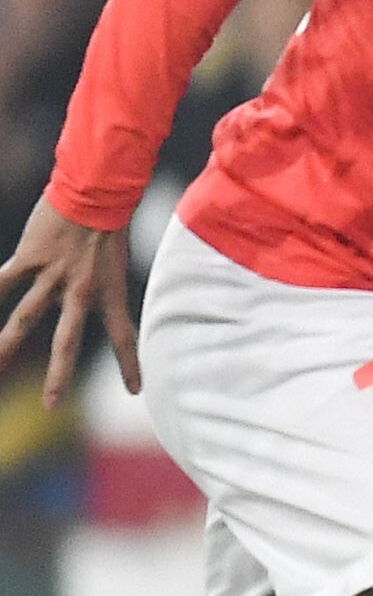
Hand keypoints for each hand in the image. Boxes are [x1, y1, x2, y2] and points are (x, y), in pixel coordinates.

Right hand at [0, 201, 136, 404]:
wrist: (98, 188)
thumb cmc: (110, 216)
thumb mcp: (114, 256)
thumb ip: (98, 278)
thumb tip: (81, 289)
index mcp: (109, 290)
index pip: (124, 334)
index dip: (130, 363)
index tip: (136, 390)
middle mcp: (82, 290)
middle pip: (67, 342)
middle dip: (59, 376)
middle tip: (52, 407)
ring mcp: (53, 277)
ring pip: (25, 319)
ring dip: (5, 347)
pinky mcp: (30, 258)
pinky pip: (2, 283)